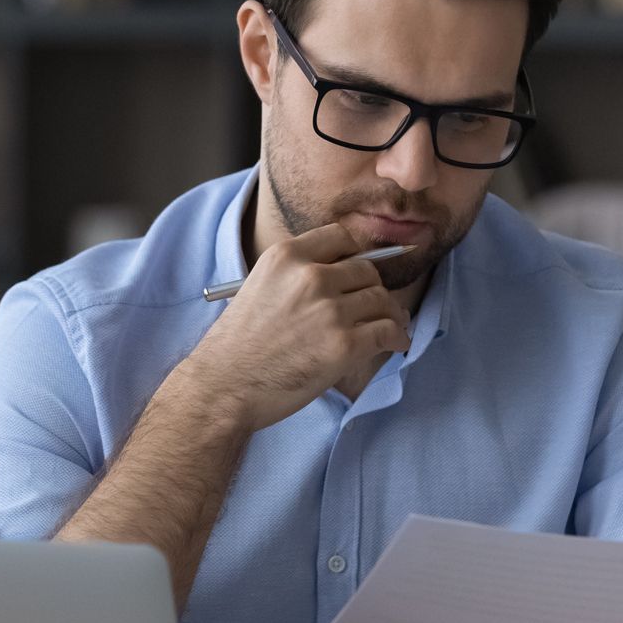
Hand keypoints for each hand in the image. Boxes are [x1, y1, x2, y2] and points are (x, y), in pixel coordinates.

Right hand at [179, 222, 410, 432]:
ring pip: (382, 300)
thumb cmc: (237, 346)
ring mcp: (330, 310)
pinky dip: (397, 338)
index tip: (358, 273)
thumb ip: (296, 276)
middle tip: (374, 307)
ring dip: (390, 314)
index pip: (341, 237)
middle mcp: (311, 276)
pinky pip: (388, 331)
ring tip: (391, 327)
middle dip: (372, 289)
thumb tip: (342, 278)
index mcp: (287, 256)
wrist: (224, 386)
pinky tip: (396, 344)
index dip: (355, 255)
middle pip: (367, 270)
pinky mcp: (344, 344)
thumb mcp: (259, 287)